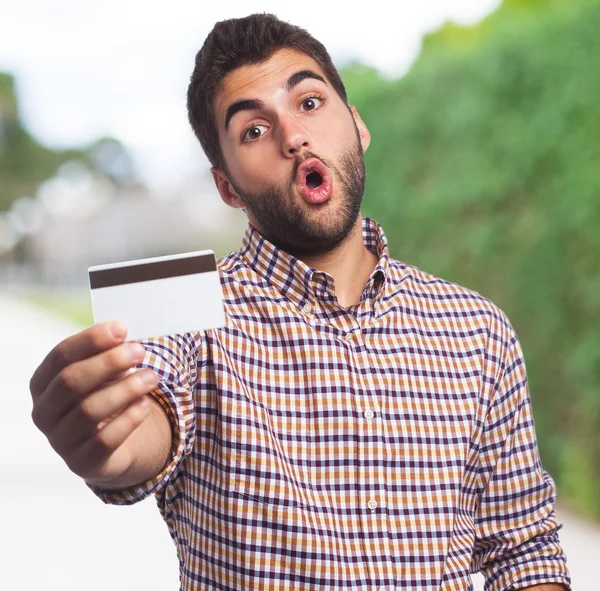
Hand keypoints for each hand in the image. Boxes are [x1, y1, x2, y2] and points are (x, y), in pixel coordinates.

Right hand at [29, 321, 158, 484]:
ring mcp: (60, 440)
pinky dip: (128, 420)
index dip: (91, 340)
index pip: (61, 356)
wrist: (113, 441)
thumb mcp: (105, 373)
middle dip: (108, 362)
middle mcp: (44, 412)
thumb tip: (125, 336)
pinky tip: (144, 405)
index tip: (122, 328)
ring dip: (125, 390)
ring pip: (89, 411)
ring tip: (151, 377)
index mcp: (43, 382)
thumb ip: (110, 355)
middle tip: (139, 351)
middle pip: (71, 381)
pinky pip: (104, 441)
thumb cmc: (105, 395)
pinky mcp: (82, 462)